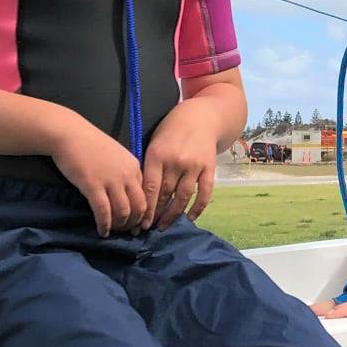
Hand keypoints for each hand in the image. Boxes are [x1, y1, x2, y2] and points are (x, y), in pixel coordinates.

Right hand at [50, 117, 146, 236]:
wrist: (70, 134)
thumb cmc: (90, 144)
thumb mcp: (116, 155)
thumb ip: (124, 172)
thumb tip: (126, 193)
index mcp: (134, 167)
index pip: (146, 195)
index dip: (144, 213)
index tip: (138, 223)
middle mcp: (127, 175)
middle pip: (139, 206)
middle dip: (134, 223)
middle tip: (127, 232)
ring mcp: (111, 181)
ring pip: (123, 212)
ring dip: (119, 226)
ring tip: (113, 231)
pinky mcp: (93, 186)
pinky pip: (104, 212)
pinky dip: (105, 225)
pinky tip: (102, 231)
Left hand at [143, 106, 218, 228]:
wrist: (202, 116)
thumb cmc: (171, 130)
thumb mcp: (154, 142)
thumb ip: (148, 165)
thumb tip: (137, 194)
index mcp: (158, 154)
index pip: (150, 188)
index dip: (145, 208)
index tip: (139, 223)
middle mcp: (176, 161)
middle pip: (165, 194)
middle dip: (156, 214)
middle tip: (148, 229)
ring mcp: (195, 165)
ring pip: (183, 197)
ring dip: (173, 215)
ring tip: (164, 227)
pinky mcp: (209, 168)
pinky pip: (204, 193)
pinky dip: (197, 208)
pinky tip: (189, 218)